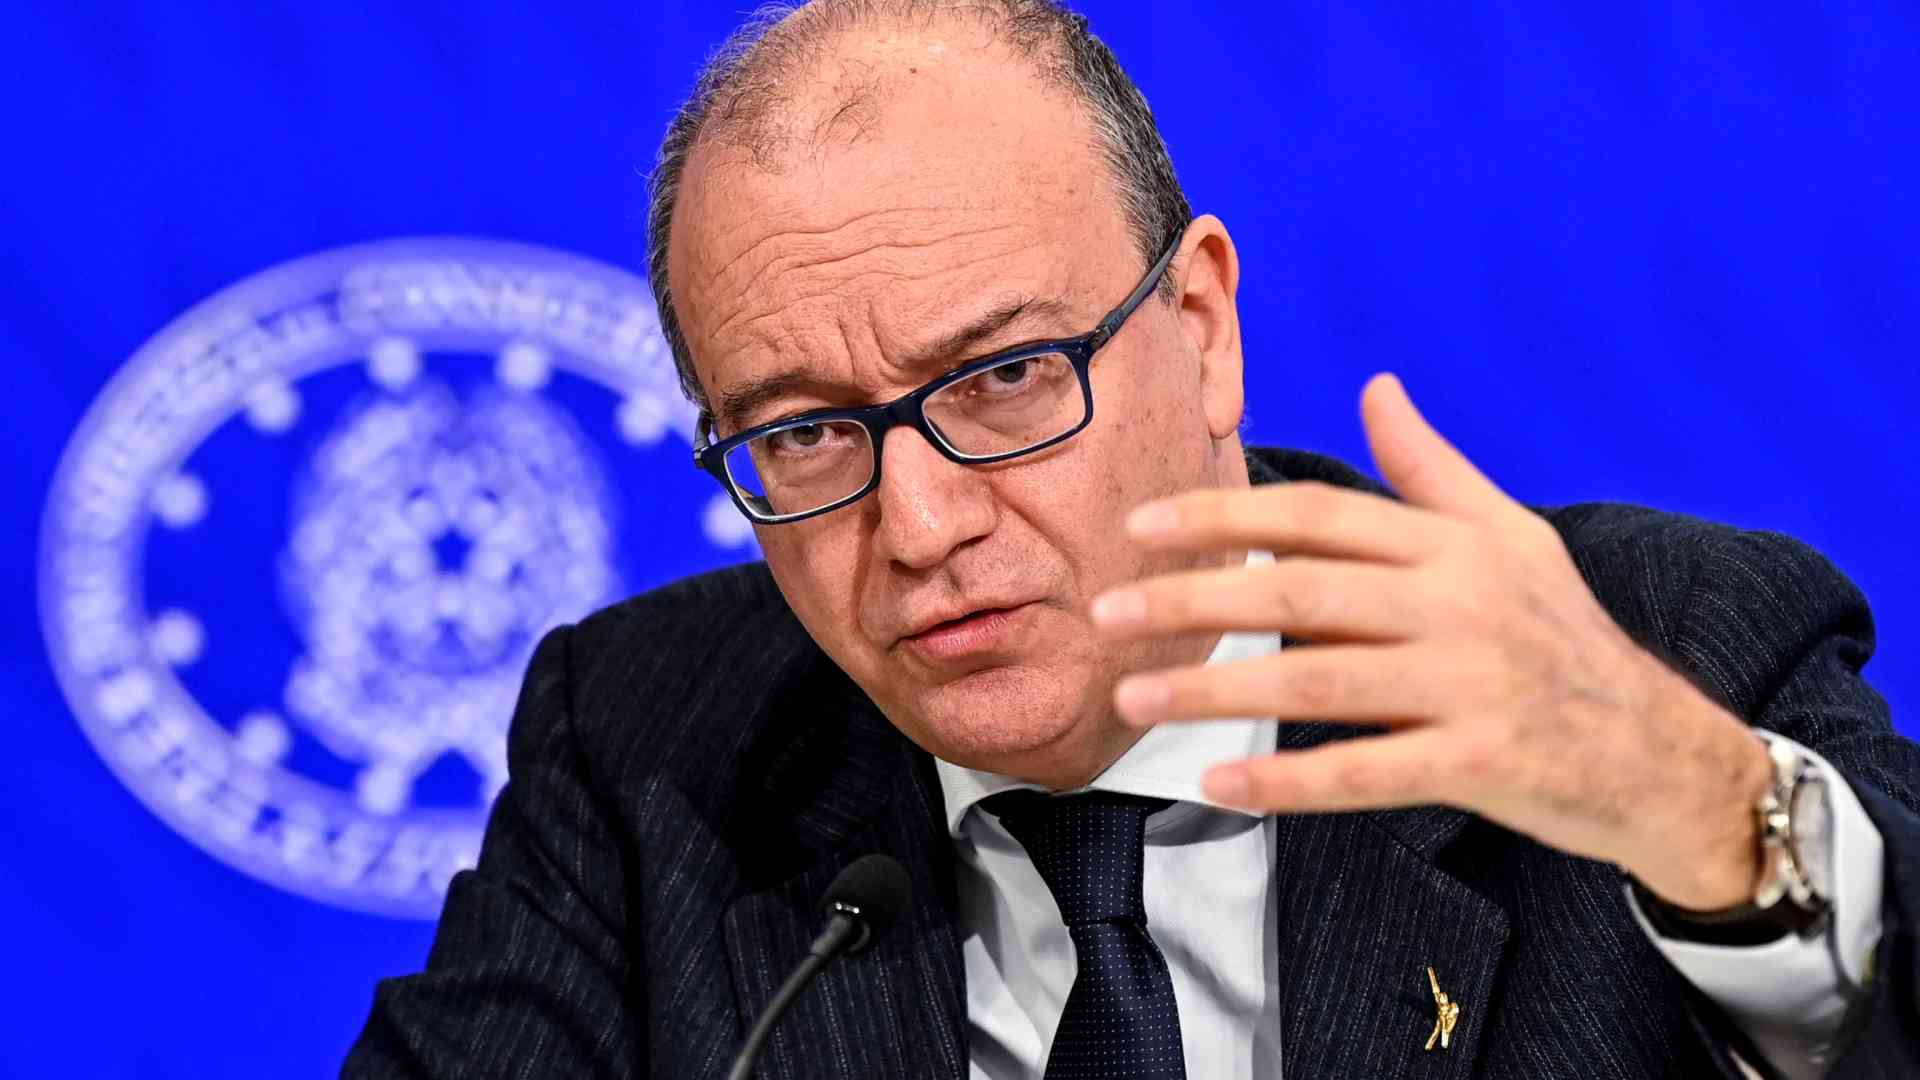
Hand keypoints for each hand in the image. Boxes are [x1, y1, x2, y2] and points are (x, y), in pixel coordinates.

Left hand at [1090, 373, 1773, 910]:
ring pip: (1318, 683)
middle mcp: (1461, 603)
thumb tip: (1376, 383)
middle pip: (1301, 592)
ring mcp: (1473, 684)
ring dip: (1214, 692)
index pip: (1317, 517)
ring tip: (1133, 699)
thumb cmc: (1564, 637)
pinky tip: (1216, 782)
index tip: (1142, 526)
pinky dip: (1286, 782)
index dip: (1224, 516)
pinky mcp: (1482, 762)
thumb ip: (1431, 467)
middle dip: (1193, 598)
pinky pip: (1363, 772)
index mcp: (1454, 544)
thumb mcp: (1510, 537)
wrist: (1661, 752)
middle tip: (1106, 610)